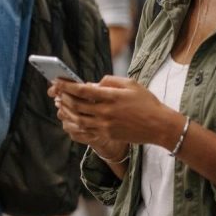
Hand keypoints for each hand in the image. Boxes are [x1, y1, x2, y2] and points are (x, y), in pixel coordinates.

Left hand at [49, 76, 180, 151]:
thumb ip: (110, 81)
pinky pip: (85, 131)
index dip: (67, 86)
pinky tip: (70, 119)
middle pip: (77, 105)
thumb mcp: (131, 84)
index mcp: (111, 96)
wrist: (159, 126)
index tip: (57, 82)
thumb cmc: (146, 102)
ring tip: (60, 105)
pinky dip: (74, 125)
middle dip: (63, 98)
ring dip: (66, 112)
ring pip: (78, 120)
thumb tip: (93, 83)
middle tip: (56, 93)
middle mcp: (106, 112)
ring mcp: (106, 125)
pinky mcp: (107, 135)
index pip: (83, 90)